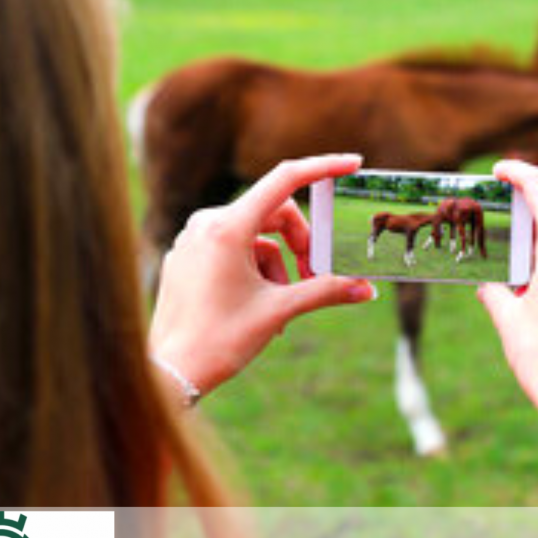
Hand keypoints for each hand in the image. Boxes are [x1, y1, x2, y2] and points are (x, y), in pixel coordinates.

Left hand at [149, 155, 375, 400]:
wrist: (170, 373)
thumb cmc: (219, 341)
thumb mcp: (279, 310)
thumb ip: (326, 291)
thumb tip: (367, 289)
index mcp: (227, 228)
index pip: (285, 180)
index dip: (323, 168)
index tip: (352, 164)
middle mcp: (205, 224)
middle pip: (273, 214)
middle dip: (301, 243)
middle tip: (317, 277)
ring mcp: (192, 240)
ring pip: (255, 236)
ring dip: (279, 264)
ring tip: (282, 306)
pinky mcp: (186, 257)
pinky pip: (232, 249)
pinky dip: (255, 269)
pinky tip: (259, 306)